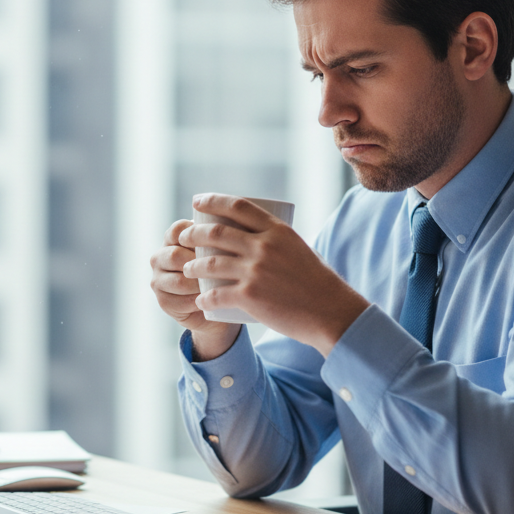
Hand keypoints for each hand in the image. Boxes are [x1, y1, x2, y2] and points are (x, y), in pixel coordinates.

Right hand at [150, 219, 241, 359]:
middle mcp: (162, 255)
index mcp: (176, 236)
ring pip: (178, 279)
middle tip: (231, 266)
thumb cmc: (231, 269)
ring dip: (199, 284)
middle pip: (176, 255)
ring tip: (224, 286)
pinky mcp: (163, 302)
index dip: (198, 234)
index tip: (228, 241)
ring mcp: (159, 279)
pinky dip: (195, 302)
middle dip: (201, 262)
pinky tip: (209, 302)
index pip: (180, 229)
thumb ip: (237, 226)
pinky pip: (177, 301)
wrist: (222, 306)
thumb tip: (262, 205)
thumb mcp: (233, 245)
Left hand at [178, 194, 368, 354]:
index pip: (237, 206)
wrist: (330, 312)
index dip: (213, 201)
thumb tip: (253, 235)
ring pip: (210, 263)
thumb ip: (276, 240)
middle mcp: (264, 246)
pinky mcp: (250, 296)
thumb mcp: (298, 248)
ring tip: (187, 269)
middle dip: (193, 233)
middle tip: (183, 237)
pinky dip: (204, 298)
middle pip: (216, 232)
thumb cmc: (317, 282)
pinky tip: (200, 300)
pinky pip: (216, 294)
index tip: (197, 202)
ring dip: (192, 266)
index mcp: (277, 230)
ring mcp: (255, 271)